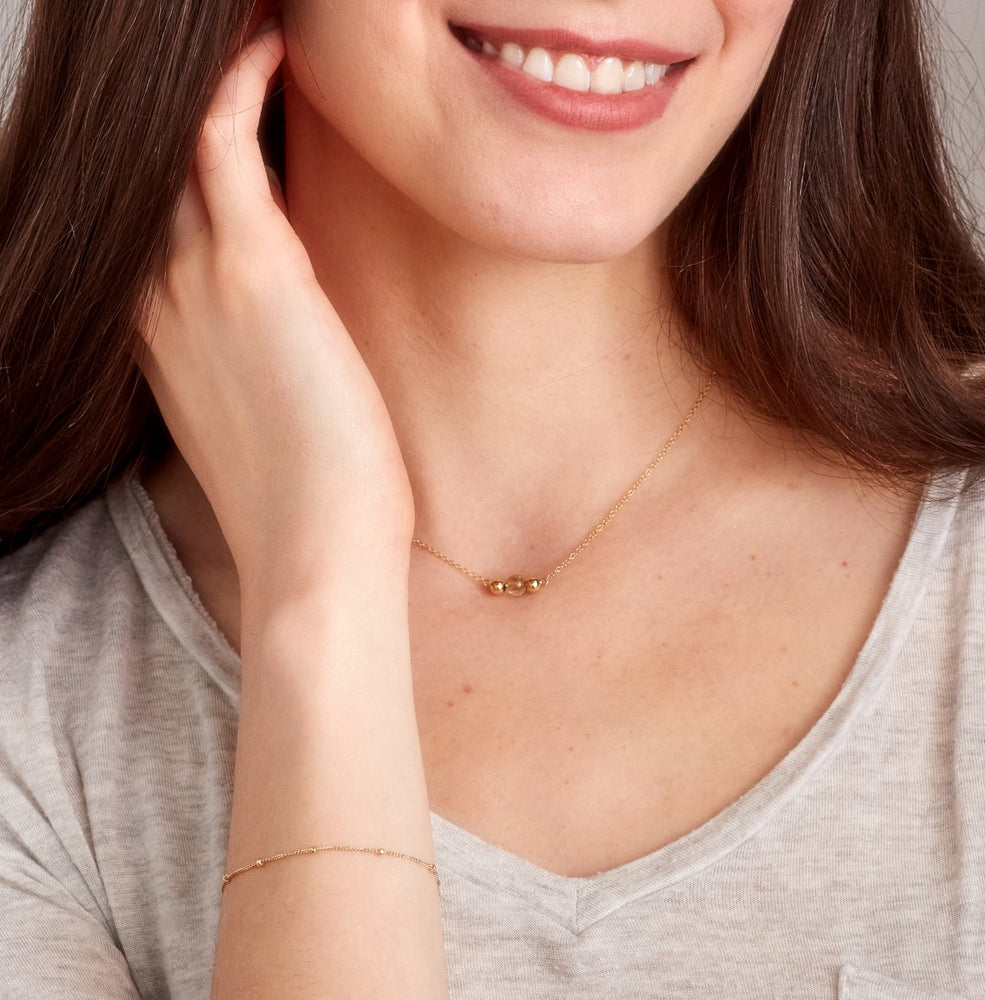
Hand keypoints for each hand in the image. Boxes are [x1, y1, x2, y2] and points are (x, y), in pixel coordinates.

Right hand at [140, 23, 412, 590]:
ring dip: (213, 75)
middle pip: (158, 165)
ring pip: (180, 138)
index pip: (162, 215)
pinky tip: (275, 42)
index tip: (226, 115)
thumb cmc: (308, 497)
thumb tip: (295, 338)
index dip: (183, 154)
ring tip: (258, 27)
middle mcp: (158, 298)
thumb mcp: (265, 419)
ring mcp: (193, 282)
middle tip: (233, 44)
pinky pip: (226, 143)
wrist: (317, 552)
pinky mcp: (253, 276)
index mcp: (162, 335)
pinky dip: (242, 84)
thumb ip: (258, 361)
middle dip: (187, 101)